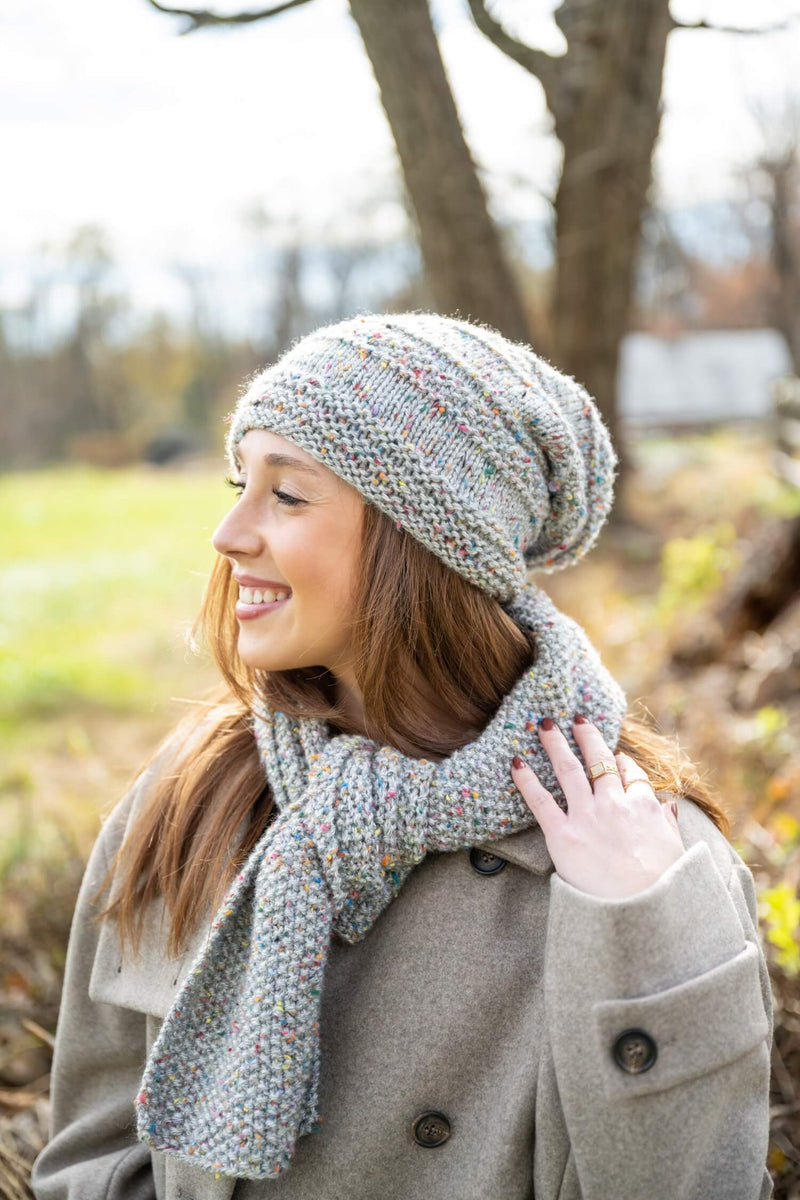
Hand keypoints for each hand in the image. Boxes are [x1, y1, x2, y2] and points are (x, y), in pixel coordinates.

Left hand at [510, 715, 685, 898]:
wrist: (641, 912)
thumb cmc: (663, 887)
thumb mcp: (676, 850)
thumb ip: (668, 823)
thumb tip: (670, 805)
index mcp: (644, 806)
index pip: (631, 775)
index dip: (621, 764)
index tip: (615, 757)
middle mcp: (614, 804)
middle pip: (598, 760)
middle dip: (587, 736)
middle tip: (576, 719)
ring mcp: (587, 816)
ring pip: (568, 770)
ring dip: (555, 744)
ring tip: (544, 726)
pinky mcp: (562, 835)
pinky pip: (541, 801)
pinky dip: (526, 780)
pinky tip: (516, 763)